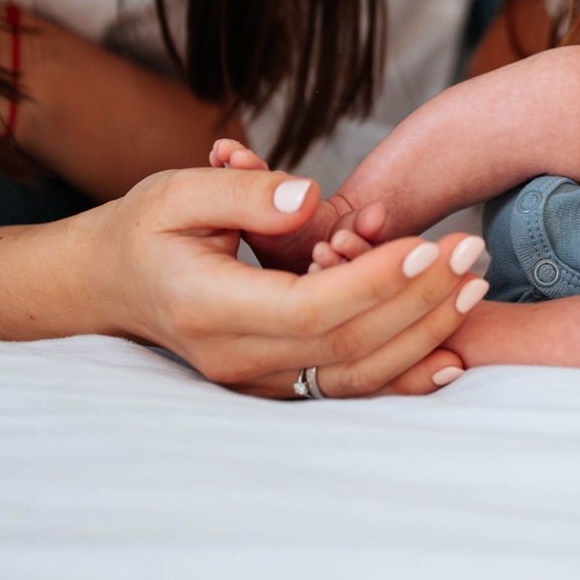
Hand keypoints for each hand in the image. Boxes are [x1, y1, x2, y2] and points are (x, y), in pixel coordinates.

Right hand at [83, 164, 490, 397]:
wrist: (105, 286)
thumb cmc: (141, 230)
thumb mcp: (176, 192)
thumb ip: (243, 192)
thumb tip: (308, 198)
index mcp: (208, 307)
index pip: (310, 306)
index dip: (376, 280)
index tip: (429, 243)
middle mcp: (235, 358)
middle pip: (345, 343)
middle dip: (420, 299)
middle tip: (473, 252)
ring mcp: (255, 381)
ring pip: (354, 374)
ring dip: (424, 333)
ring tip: (475, 285)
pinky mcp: (274, 384)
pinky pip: (346, 387)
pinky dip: (402, 376)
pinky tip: (451, 355)